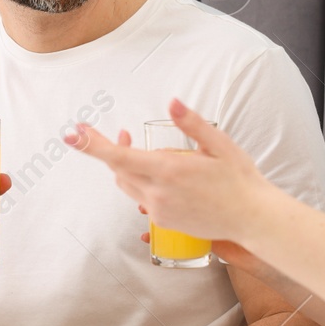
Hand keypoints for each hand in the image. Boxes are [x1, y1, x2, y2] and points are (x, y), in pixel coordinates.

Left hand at [65, 98, 272, 243]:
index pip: (118, 157)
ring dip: (124, 165)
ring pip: (127, 184)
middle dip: (107, 149)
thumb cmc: (239, 179)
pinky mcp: (164, 222)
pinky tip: (159, 173)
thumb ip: (192, 123)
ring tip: (133, 146)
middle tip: (106, 131)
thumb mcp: (219, 144)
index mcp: (168, 170)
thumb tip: (172, 103)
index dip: (91, 145)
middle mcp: (158, 193)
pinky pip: (141, 198)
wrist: (252, 218)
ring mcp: (159, 210)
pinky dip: (141, 182)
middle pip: (118, 170)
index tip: (72, 134)